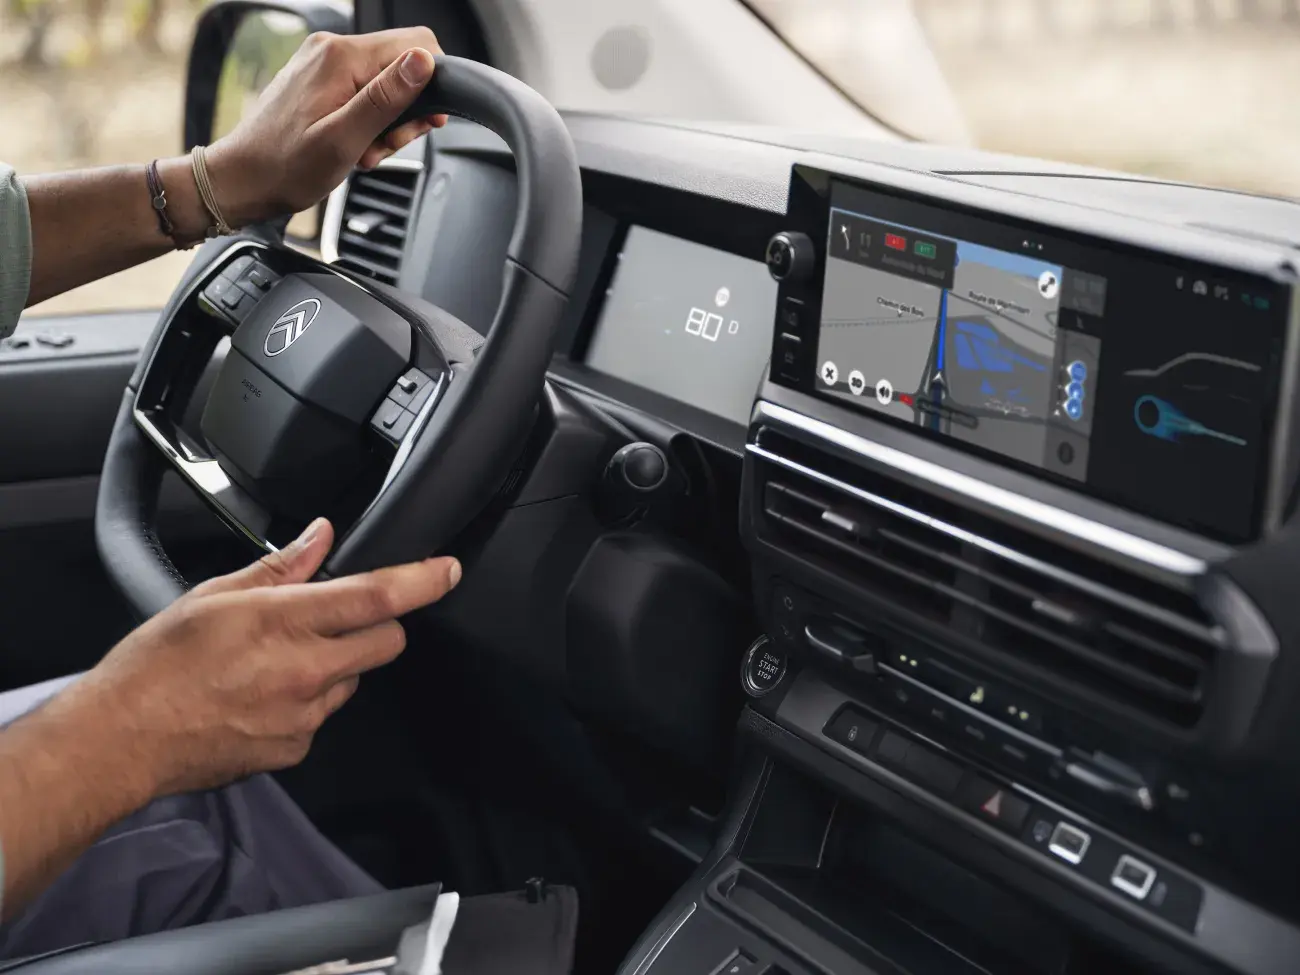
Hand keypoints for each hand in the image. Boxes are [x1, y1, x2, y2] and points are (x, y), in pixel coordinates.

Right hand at [58, 519, 459, 797]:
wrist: (120, 740)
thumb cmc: (156, 666)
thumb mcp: (214, 596)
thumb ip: (280, 567)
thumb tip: (321, 537)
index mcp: (284, 621)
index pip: (376, 595)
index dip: (422, 580)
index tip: (447, 570)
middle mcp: (304, 670)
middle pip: (387, 641)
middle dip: (378, 625)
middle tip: (338, 619)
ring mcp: (304, 714)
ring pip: (355, 679)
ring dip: (338, 664)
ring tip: (279, 662)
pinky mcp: (296, 747)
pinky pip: (325, 715)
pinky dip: (309, 701)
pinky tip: (265, 696)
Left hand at [206, 27, 446, 226]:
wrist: (243, 179)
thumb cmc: (285, 167)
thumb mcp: (343, 139)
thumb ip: (386, 98)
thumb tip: (424, 61)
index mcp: (340, 57)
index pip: (417, 45)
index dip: (431, 87)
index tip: (422, 124)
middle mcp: (331, 50)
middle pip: (402, 65)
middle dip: (406, 111)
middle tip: (384, 144)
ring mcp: (324, 63)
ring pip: (385, 82)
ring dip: (386, 122)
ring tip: (363, 149)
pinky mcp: (321, 79)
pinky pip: (363, 92)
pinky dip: (367, 121)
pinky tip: (352, 144)